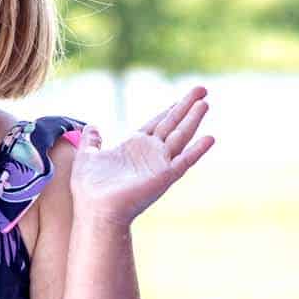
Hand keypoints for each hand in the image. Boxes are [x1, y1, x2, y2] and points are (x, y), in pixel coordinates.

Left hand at [68, 87, 213, 226]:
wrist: (94, 210)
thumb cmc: (89, 189)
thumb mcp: (87, 156)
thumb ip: (92, 140)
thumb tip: (91, 127)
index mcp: (135, 147)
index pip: (158, 123)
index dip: (171, 109)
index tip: (184, 97)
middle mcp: (150, 154)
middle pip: (173, 124)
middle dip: (187, 106)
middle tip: (202, 89)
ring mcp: (159, 165)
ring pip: (181, 136)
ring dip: (193, 120)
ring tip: (205, 103)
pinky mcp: (164, 177)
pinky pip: (184, 161)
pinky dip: (197, 150)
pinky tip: (210, 138)